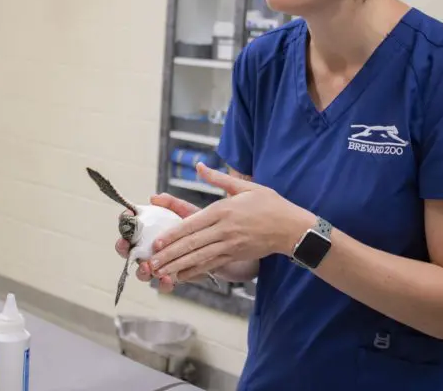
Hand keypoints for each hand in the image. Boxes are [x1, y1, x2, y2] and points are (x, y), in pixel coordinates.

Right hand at [114, 193, 199, 293]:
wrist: (220, 247)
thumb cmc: (202, 228)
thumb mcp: (190, 213)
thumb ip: (173, 205)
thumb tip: (155, 197)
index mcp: (152, 232)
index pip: (132, 226)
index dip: (125, 221)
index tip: (126, 217)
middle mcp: (151, 249)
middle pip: (129, 250)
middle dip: (123, 248)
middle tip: (125, 245)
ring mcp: (160, 265)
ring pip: (143, 270)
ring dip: (141, 269)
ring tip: (146, 267)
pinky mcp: (173, 277)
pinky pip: (163, 283)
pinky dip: (164, 282)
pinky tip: (168, 278)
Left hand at [147, 163, 313, 282]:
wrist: (292, 227)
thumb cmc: (269, 204)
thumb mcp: (245, 186)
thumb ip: (219, 178)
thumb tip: (199, 165)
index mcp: (223, 210)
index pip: (192, 224)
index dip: (173, 235)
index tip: (157, 243)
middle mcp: (224, 230)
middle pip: (191, 245)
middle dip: (169, 255)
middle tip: (150, 263)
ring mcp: (230, 246)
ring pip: (198, 258)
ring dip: (177, 266)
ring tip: (159, 272)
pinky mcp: (235, 256)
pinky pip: (211, 266)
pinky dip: (194, 272)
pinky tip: (180, 276)